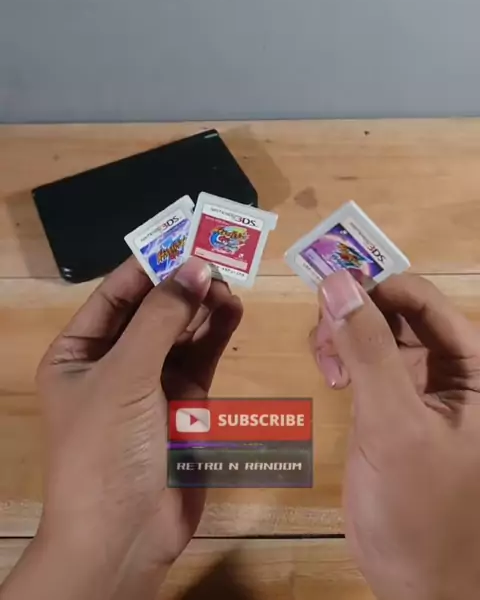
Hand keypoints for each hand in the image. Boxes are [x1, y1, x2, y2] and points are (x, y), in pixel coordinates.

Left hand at [21, 257, 241, 599]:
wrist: (125, 537)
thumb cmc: (106, 449)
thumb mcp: (125, 375)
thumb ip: (162, 317)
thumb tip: (195, 265)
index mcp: (79, 352)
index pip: (116, 294)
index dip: (150, 264)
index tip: (186, 235)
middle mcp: (114, 362)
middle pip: (152, 308)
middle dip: (182, 283)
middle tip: (219, 256)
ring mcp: (151, 382)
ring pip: (181, 330)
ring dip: (202, 304)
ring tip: (229, 281)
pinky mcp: (186, 403)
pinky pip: (202, 356)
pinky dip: (217, 332)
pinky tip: (232, 309)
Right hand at [312, 270, 479, 599]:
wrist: (419, 585)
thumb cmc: (422, 510)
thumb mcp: (394, 425)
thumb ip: (368, 350)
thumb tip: (337, 280)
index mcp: (474, 365)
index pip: (422, 299)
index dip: (375, 288)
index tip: (327, 297)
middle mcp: (451, 367)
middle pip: (396, 308)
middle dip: (355, 313)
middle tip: (323, 340)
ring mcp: (420, 385)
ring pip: (375, 329)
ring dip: (344, 333)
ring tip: (327, 365)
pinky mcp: (392, 404)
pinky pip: (365, 358)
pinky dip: (342, 356)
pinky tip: (331, 378)